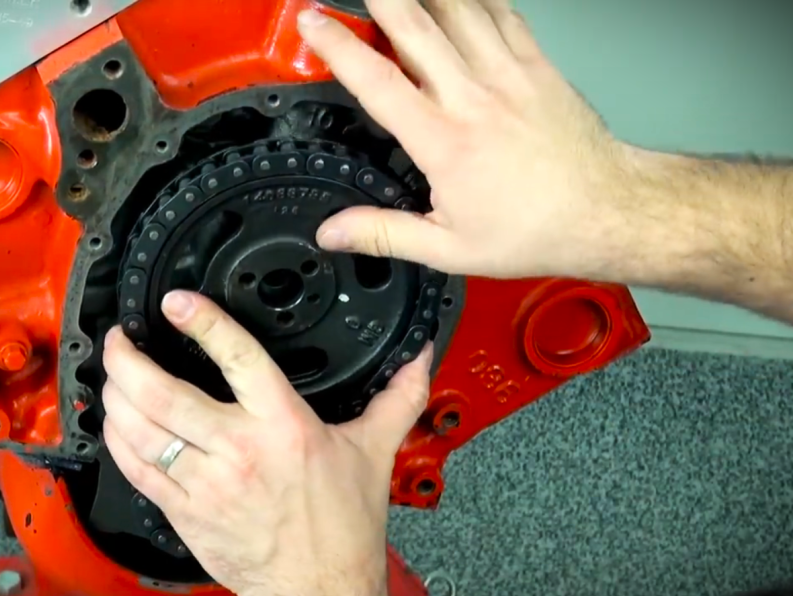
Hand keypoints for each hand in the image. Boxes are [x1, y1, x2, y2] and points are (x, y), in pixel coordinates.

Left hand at [102, 290, 433, 595]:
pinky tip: (116, 421)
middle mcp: (239, 450)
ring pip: (141, 430)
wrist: (319, 588)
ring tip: (113, 373)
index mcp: (284, 426)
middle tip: (121, 337)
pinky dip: (117, 439)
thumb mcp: (375, 451)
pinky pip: (137, 469)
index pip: (239, 359)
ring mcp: (207, 483)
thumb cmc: (343, 525)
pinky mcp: (185, 512)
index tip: (177, 302)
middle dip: (128, 359)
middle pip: (165, 393)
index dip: (204, 323)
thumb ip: (398, 397)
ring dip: (115, 395)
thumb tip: (421, 358)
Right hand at [298, 0, 641, 280]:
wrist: (605, 211)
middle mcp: (474, 98)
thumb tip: (334, 232)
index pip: (377, 81)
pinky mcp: (537, 66)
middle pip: (416, 26)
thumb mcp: (449, 248)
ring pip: (459, 10)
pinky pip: (503, 14)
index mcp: (444, 142)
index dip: (338, 46)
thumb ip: (384, 234)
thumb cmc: (537, 228)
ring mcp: (509, 75)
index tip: (313, 23)